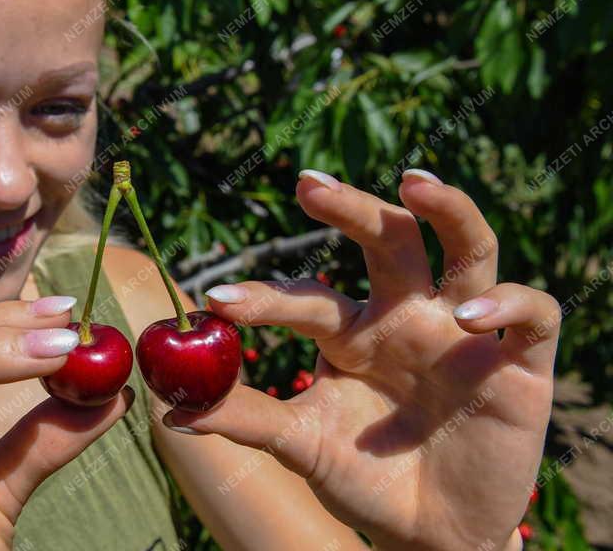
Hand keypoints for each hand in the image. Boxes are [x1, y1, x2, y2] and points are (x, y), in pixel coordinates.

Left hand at [165, 170, 557, 550]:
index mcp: (351, 332)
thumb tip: (170, 410)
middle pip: (386, 237)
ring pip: (468, 246)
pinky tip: (468, 315)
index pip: (307, 298)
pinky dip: (507, 302)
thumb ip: (246, 419)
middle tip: (307, 184)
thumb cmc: (362, 477)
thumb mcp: (301, 446)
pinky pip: (532, 314)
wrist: (430, 533)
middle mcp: (405, 316)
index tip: (218, 300)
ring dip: (446, 210)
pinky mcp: (519, 362)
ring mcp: (463, 332)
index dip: (264, 297)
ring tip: (411, 185)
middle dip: (350, 206)